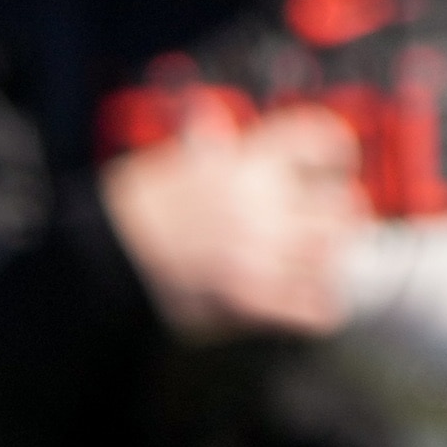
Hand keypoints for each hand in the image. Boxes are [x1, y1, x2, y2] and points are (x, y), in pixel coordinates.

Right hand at [101, 105, 365, 340]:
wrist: (103, 259)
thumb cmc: (136, 210)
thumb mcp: (184, 162)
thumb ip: (229, 154)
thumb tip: (251, 146)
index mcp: (245, 162)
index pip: (320, 138)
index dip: (338, 148)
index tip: (340, 162)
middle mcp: (262, 203)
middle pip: (343, 204)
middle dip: (342, 215)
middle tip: (333, 223)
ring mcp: (260, 252)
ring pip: (336, 255)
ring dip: (330, 260)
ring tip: (317, 264)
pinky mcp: (252, 299)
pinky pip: (317, 308)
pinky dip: (320, 308)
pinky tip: (308, 304)